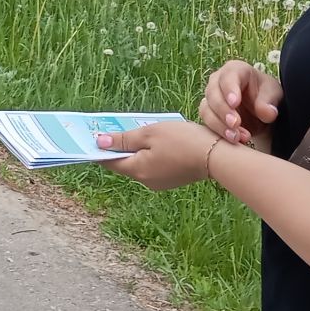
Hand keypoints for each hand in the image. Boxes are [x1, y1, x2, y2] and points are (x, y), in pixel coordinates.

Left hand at [94, 117, 222, 189]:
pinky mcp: (171, 179)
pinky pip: (153, 165)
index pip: (109, 161)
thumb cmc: (182, 140)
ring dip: (137, 149)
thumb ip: (123, 139)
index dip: (99, 149)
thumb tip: (99, 143)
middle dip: (120, 147)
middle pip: (125, 162)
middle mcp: (145, 181)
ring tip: (140, 130)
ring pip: (140, 163)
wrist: (217, 156)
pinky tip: (158, 141)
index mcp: (137, 170)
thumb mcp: (150, 133)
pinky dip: (150, 154)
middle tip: (117, 128)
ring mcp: (159, 182)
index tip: (92, 137)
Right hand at [200, 59, 282, 152]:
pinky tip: (234, 140)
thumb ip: (269, 102)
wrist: (261, 112)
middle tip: (235, 124)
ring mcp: (211, 98)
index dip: (230, 89)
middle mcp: (218, 81)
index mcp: (236, 70)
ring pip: (206, 109)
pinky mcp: (208, 114)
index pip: (228, 76)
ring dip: (220, 125)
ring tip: (236, 137)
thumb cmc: (267, 96)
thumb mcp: (274, 95)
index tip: (235, 103)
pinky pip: (207, 123)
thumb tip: (267, 113)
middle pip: (213, 93)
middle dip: (223, 110)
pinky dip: (219, 132)